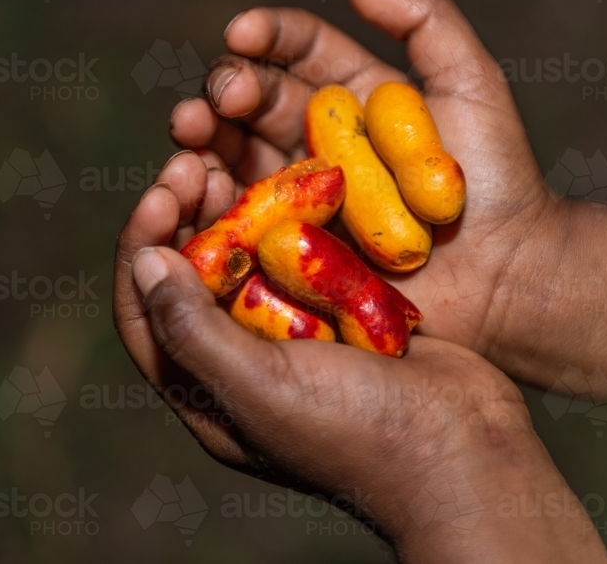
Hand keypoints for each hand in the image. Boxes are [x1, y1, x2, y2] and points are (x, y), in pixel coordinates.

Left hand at [112, 156, 606, 561]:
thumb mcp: (261, 389)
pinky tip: (293, 178)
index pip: (146, 315)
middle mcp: (242, 362)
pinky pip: (297, 255)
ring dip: (231, 209)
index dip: (140, 249)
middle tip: (193, 161)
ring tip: (231, 158)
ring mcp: (293, 336)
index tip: (160, 193)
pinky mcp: (338, 313)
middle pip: (189, 279)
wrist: (466, 447)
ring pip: (242, 259)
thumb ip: (193, 332)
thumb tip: (143, 265)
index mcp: (209, 392)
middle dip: (182, 217)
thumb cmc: (360, 433)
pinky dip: (287, 216)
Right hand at [170, 0, 558, 358]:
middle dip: (226, 89)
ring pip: (237, 155)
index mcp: (355, 97)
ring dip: (205, 141)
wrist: (507, 276)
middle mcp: (319, 142)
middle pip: (256, 102)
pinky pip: (242, 219)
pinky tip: (197, 189)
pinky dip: (212, 202)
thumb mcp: (473, 86)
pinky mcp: (292, 247)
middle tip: (216, 98)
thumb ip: (426, 21)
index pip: (299, 51)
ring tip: (190, 136)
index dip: (267, 35)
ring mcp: (303, 196)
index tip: (241, 32)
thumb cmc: (498, 183)